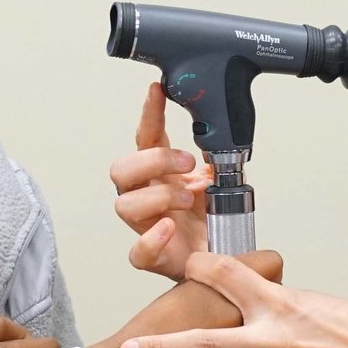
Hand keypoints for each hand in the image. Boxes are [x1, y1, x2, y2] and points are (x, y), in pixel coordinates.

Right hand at [110, 82, 209, 279]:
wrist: (221, 257)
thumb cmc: (211, 219)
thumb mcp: (220, 181)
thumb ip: (219, 160)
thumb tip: (225, 140)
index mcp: (159, 174)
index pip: (147, 138)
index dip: (149, 114)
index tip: (157, 90)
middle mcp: (146, 196)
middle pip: (122, 170)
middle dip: (152, 160)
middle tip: (185, 162)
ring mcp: (146, 226)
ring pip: (125, 205)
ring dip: (159, 195)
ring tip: (188, 197)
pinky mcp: (154, 257)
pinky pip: (138, 253)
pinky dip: (151, 240)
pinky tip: (169, 228)